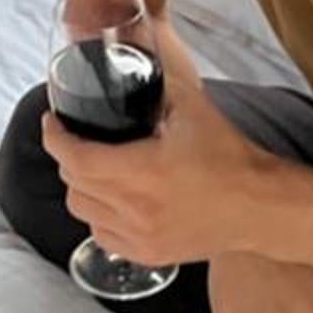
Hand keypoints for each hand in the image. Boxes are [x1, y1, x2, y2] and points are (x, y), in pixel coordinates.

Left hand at [42, 18, 277, 268]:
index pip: (76, 158)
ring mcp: (142, 237)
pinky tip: (111, 200)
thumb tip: (134, 57)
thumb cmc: (230, 158)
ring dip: (81, 188)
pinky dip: (98, 216)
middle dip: (68, 158)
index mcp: (143, 172)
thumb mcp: (190, 107)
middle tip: (77, 140)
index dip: (55, 138)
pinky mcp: (150, 255)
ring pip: (83, 212)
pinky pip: (102, 236)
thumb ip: (156, 84)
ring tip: (94, 169)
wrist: (260, 206)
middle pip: (74, 184)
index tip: (52, 122)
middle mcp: (137, 209)